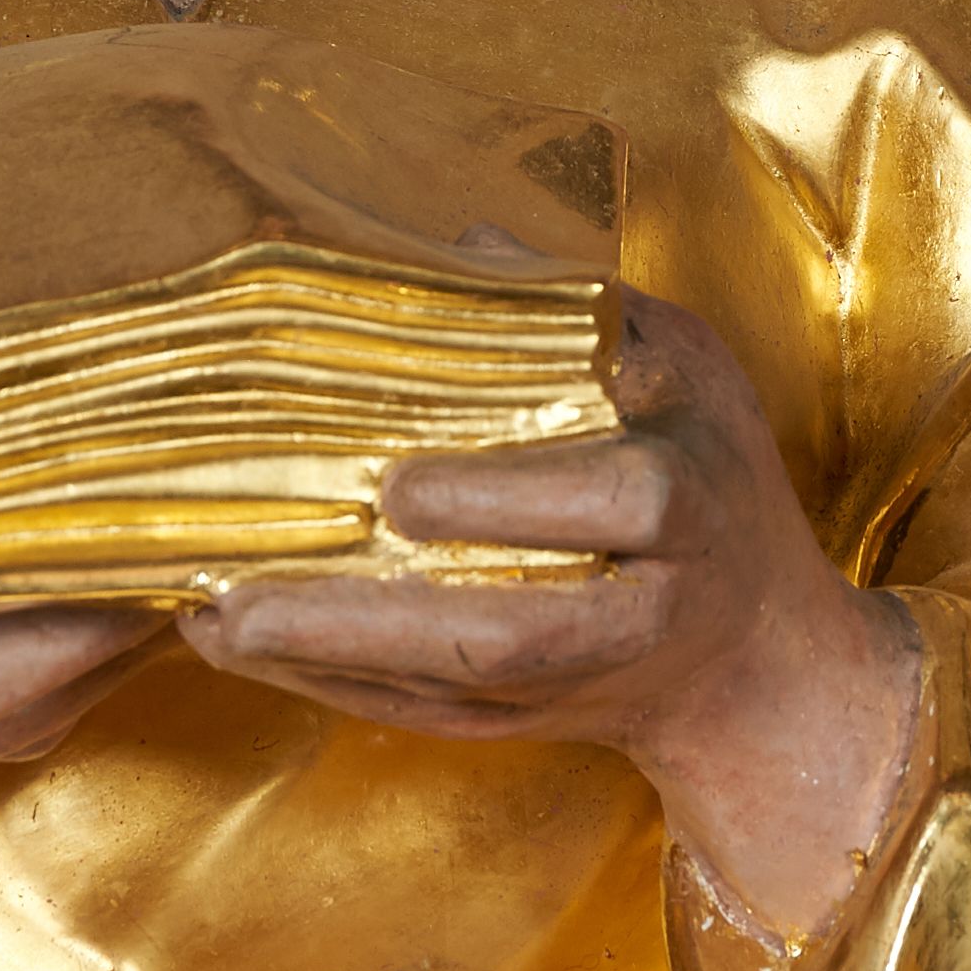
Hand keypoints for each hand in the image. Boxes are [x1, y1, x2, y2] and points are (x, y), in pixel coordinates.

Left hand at [180, 292, 919, 939]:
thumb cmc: (716, 475)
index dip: (506, 498)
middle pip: (507, 636)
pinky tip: (236, 642)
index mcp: (691, 505)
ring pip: (445, 692)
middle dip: (370, 625)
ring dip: (320, 662)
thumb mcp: (690, 369)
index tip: (397, 486)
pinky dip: (323, 685)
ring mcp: (575, 687)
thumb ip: (589, 310)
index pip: (615, 505)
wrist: (763, 668)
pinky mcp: (525, 728)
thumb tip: (466, 241)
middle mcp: (638, 612)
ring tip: (206, 617)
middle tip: (242, 594)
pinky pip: (419, 716)